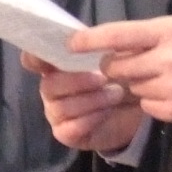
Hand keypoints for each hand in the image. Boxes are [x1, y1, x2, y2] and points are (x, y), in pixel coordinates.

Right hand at [24, 49, 148, 153]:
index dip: (35, 58)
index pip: (34, 60)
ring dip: (92, 100)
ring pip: (61, 108)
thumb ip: (97, 45)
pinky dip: (91, 119)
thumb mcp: (115, 55)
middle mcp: (51, 89)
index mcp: (57, 65)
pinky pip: (70, 128)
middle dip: (77, 81)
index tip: (46, 59)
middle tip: (103, 78)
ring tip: (116, 94)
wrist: (138, 107)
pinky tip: (107, 112)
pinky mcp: (66, 133)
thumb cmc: (121, 76)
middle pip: (48, 86)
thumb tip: (87, 37)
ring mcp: (56, 113)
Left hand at [67, 16, 171, 127]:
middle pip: (119, 66)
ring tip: (169, 77)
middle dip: (119, 67)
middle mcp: (169, 58)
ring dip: (141, 85)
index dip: (93, 39)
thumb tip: (110, 47)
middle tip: (137, 64)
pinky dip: (155, 101)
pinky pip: (148, 106)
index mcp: (169, 31)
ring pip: (133, 88)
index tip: (72, 43)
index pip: (121, 33)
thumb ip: (149, 36)